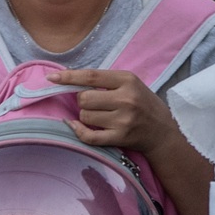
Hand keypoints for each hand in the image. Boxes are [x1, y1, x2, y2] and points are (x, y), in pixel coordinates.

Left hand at [51, 68, 175, 155]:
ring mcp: (123, 120)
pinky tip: (75, 126)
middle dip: (82, 101)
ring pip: (85, 116)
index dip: (69, 77)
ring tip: (99, 116)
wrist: (163, 131)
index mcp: (127, 80)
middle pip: (84, 98)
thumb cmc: (144, 104)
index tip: (52, 78)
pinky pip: (88, 136)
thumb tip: (70, 80)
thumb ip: (105, 81)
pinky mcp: (120, 137)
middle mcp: (125, 99)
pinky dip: (78, 131)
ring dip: (85, 116)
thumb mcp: (131, 84)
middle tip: (93, 103)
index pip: (91, 77)